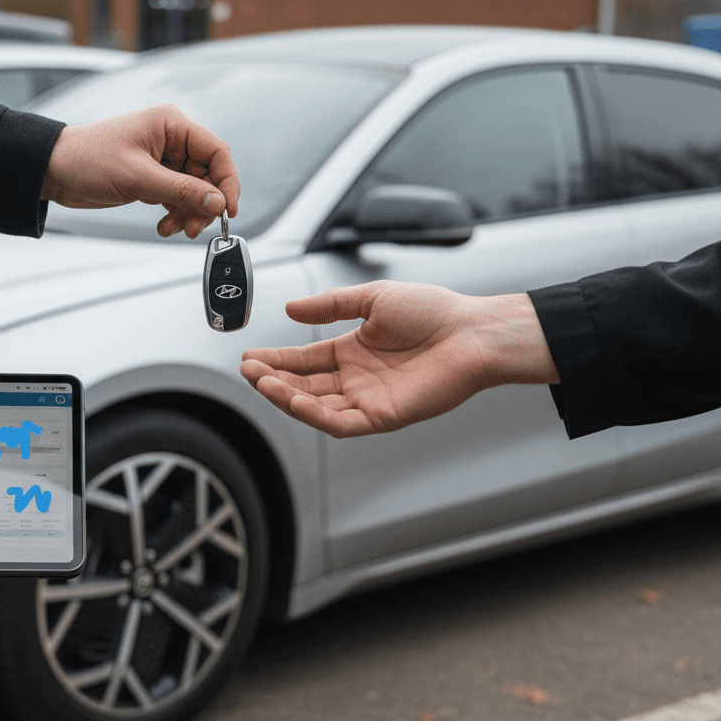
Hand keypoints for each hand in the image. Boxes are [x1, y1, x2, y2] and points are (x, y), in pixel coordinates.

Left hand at [41, 104, 239, 238]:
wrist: (54, 170)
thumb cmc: (87, 159)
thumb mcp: (139, 178)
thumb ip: (182, 191)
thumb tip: (218, 203)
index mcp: (171, 124)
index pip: (217, 152)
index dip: (227, 182)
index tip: (228, 210)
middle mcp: (171, 139)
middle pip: (208, 175)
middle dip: (203, 204)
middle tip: (193, 227)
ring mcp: (162, 158)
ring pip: (194, 190)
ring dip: (187, 213)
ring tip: (172, 228)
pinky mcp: (153, 176)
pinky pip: (177, 197)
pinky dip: (175, 213)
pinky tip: (164, 224)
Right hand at [240, 281, 558, 437]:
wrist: (472, 332)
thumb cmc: (434, 312)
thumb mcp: (373, 298)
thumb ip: (330, 305)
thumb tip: (290, 308)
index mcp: (353, 351)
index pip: (305, 360)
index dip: (276, 360)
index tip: (249, 357)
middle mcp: (357, 379)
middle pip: (304, 385)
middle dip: (274, 379)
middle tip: (248, 371)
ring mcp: (368, 399)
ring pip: (316, 407)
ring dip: (287, 397)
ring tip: (262, 383)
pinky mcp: (383, 417)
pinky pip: (341, 422)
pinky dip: (314, 414)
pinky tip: (294, 399)